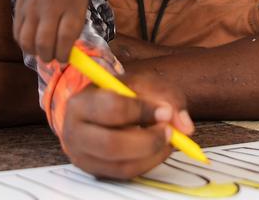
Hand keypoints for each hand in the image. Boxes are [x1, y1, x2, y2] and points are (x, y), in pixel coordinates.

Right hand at [13, 0, 89, 62]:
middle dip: (48, 57)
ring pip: (27, 41)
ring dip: (34, 53)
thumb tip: (68, 49)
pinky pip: (17, 33)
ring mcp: (32, 8)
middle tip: (52, 58)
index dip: (64, 53)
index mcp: (71, 6)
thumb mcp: (81, 1)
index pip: (66, 36)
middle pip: (44, 42)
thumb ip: (76, 24)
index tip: (64, 59)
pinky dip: (23, 43)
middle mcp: (50, 8)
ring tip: (40, 52)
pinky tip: (31, 42)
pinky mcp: (19, 8)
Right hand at [61, 73, 193, 179]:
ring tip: (167, 139)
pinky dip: (149, 163)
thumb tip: (184, 126)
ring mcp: (83, 156)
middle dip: (148, 140)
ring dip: (152, 154)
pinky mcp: (96, 171)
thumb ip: (165, 97)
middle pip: (112, 144)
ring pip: (121, 164)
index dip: (142, 111)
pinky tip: (158, 149)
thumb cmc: (120, 94)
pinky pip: (126, 174)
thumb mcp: (142, 84)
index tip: (165, 112)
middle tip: (169, 131)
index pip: (111, 109)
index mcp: (81, 103)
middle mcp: (75, 132)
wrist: (98, 108)